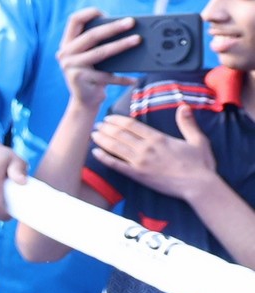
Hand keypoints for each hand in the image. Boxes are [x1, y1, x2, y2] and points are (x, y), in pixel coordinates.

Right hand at [54, 8, 135, 109]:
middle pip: (91, 35)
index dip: (89, 13)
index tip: (106, 12)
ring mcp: (71, 67)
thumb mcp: (91, 56)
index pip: (74, 20)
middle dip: (113, 27)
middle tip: (131, 22)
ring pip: (101, 52)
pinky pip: (106, 76)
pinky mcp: (80, 80)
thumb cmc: (93, 73)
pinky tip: (134, 79)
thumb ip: (97, 43)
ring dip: (121, 45)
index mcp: (67, 44)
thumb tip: (123, 27)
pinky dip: (122, 78)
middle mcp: (65, 54)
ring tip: (138, 40)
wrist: (84, 101)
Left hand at [91, 106, 221, 202]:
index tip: (108, 118)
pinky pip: (116, 165)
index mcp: (158, 138)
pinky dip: (104, 158)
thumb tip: (184, 106)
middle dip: (106, 128)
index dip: (117, 120)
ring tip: (93, 134)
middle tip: (96, 125)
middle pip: (120, 134)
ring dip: (102, 139)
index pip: (131, 125)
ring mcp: (140, 162)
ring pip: (115, 147)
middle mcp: (146, 148)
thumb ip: (188, 123)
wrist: (198, 185)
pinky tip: (95, 153)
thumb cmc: (200, 164)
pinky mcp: (137, 175)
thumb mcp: (197, 140)